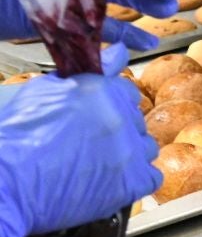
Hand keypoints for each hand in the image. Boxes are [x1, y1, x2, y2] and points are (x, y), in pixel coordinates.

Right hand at [0, 43, 160, 236]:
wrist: (5, 184)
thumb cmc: (15, 139)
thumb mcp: (45, 91)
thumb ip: (90, 71)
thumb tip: (120, 52)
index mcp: (101, 90)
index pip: (127, 90)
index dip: (111, 104)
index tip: (97, 117)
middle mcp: (120, 117)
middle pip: (136, 118)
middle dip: (118, 128)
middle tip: (89, 144)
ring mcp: (129, 150)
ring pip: (147, 146)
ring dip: (129, 153)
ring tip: (98, 165)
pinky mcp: (131, 182)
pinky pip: (151, 177)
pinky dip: (136, 180)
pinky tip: (111, 182)